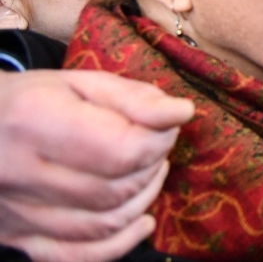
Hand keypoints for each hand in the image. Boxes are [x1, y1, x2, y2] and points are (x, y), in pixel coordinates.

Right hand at [0, 70, 194, 261]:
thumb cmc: (30, 99)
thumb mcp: (80, 83)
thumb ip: (132, 98)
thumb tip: (182, 113)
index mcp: (35, 121)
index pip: (121, 148)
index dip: (160, 139)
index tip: (168, 123)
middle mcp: (21, 173)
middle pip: (116, 189)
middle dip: (153, 165)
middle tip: (157, 143)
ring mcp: (16, 213)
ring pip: (103, 224)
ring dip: (143, 198)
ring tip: (149, 170)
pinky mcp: (17, 239)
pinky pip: (78, 256)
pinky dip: (119, 244)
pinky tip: (142, 221)